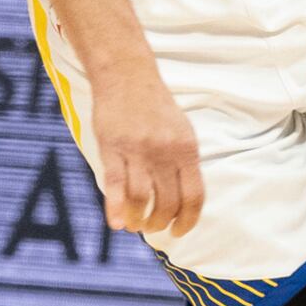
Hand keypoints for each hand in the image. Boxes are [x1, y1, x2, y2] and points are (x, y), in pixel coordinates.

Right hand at [89, 67, 203, 237]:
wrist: (126, 74)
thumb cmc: (154, 106)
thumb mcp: (181, 131)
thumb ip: (183, 163)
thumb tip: (186, 199)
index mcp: (187, 149)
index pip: (193, 196)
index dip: (187, 221)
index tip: (179, 231)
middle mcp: (165, 152)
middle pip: (167, 202)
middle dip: (160, 223)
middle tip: (152, 228)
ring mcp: (137, 150)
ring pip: (140, 198)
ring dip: (138, 219)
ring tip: (135, 225)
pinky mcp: (112, 147)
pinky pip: (115, 185)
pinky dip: (115, 209)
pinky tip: (115, 224)